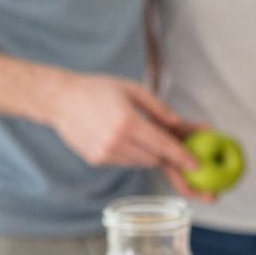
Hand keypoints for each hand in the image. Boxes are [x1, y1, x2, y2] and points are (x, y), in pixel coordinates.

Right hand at [48, 74, 197, 181]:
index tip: (196, 165)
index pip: (162, 145)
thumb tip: (180, 125)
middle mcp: (116, 142)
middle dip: (166, 153)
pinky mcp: (97, 160)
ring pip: (140, 162)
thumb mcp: (133, 90)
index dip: (181, 156)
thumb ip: (159, 109)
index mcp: (128, 122)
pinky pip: (124, 162)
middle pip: (154, 157)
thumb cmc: (97, 89)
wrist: (59, 99)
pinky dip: (131, 153)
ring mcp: (105, 154)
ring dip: (147, 152)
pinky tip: (119, 135)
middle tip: (173, 146)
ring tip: (136, 131)